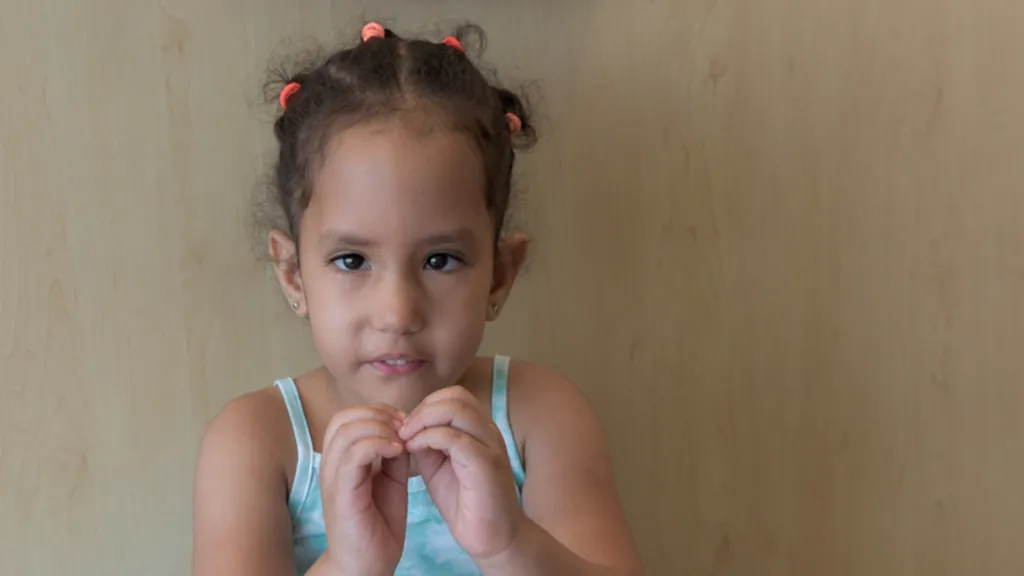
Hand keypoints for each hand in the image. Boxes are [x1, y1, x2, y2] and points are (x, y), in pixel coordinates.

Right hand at [318, 404, 409, 575]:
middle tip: (405, 427)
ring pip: (347, 431)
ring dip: (380, 427)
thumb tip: (403, 430)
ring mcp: (333, 479)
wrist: (368, 564)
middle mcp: (331, 465)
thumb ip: (393, 454)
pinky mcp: (342, 494)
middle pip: (343, 417)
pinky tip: (398, 451)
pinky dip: (378, 444)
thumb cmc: (378, 524)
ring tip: (402, 440)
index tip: (405, 422)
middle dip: (378, 414)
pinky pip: (353, 455)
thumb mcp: (391, 480)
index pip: (347, 416)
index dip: (376, 411)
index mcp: (340, 460)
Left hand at [398, 386, 524, 559]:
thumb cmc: (466, 503)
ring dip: (424, 420)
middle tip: (402, 430)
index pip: (454, 395)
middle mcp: (488, 431)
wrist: (492, 539)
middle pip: (456, 396)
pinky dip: (430, 438)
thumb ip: (427, 444)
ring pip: (457, 410)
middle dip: (423, 409)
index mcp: (479, 429)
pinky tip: (415, 450)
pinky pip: (456, 439)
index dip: (426, 405)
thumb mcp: (439, 467)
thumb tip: (407, 428)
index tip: (405, 427)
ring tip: (406, 439)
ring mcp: (491, 446)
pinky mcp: (487, 466)